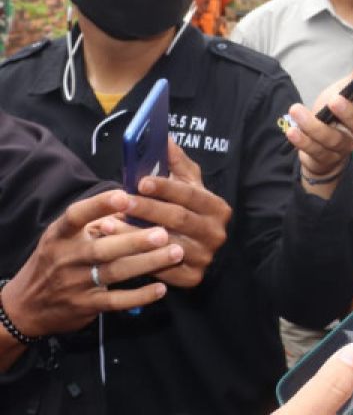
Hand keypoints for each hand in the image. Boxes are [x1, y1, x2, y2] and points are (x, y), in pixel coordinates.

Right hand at [2, 190, 180, 337]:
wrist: (26, 306)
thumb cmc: (55, 260)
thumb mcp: (63, 237)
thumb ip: (93, 220)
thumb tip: (132, 199)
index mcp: (60, 235)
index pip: (76, 216)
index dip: (99, 205)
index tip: (124, 196)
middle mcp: (67, 258)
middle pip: (103, 248)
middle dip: (134, 241)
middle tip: (163, 232)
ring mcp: (76, 284)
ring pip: (115, 272)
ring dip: (148, 263)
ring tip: (176, 252)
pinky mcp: (86, 306)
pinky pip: (117, 301)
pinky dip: (140, 296)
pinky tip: (161, 288)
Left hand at [124, 140, 231, 287]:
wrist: (196, 250)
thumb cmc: (187, 212)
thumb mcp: (188, 187)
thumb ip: (177, 164)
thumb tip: (165, 138)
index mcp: (217, 208)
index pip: (191, 195)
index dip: (166, 188)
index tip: (140, 181)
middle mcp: (216, 233)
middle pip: (178, 218)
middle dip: (147, 209)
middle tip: (120, 201)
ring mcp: (206, 256)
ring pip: (165, 244)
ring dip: (134, 234)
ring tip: (108, 224)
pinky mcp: (193, 277)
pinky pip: (162, 269)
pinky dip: (138, 258)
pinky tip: (117, 249)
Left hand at [284, 63, 352, 185]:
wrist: (318, 146)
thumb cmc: (331, 114)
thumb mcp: (340, 92)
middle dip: (347, 112)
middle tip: (334, 99)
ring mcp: (342, 147)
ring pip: (332, 139)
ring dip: (313, 126)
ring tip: (295, 110)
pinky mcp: (325, 159)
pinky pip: (315, 151)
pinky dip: (303, 141)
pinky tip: (292, 131)